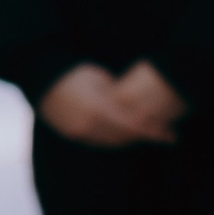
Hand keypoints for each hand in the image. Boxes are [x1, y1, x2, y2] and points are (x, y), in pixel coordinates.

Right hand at [36, 63, 178, 146]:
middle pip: (125, 137)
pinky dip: (114, 139)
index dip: (154, 132)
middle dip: (145, 136)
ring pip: (113, 142)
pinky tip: (124, 133)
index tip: (172, 136)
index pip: (133, 126)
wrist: (41, 78)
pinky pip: (99, 142)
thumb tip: (136, 104)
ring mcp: (79, 132)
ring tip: (147, 132)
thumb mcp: (101, 78)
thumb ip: (119, 94)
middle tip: (165, 133)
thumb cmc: (74, 72)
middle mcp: (89, 125)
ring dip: (130, 139)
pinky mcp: (73, 134)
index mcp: (99, 108)